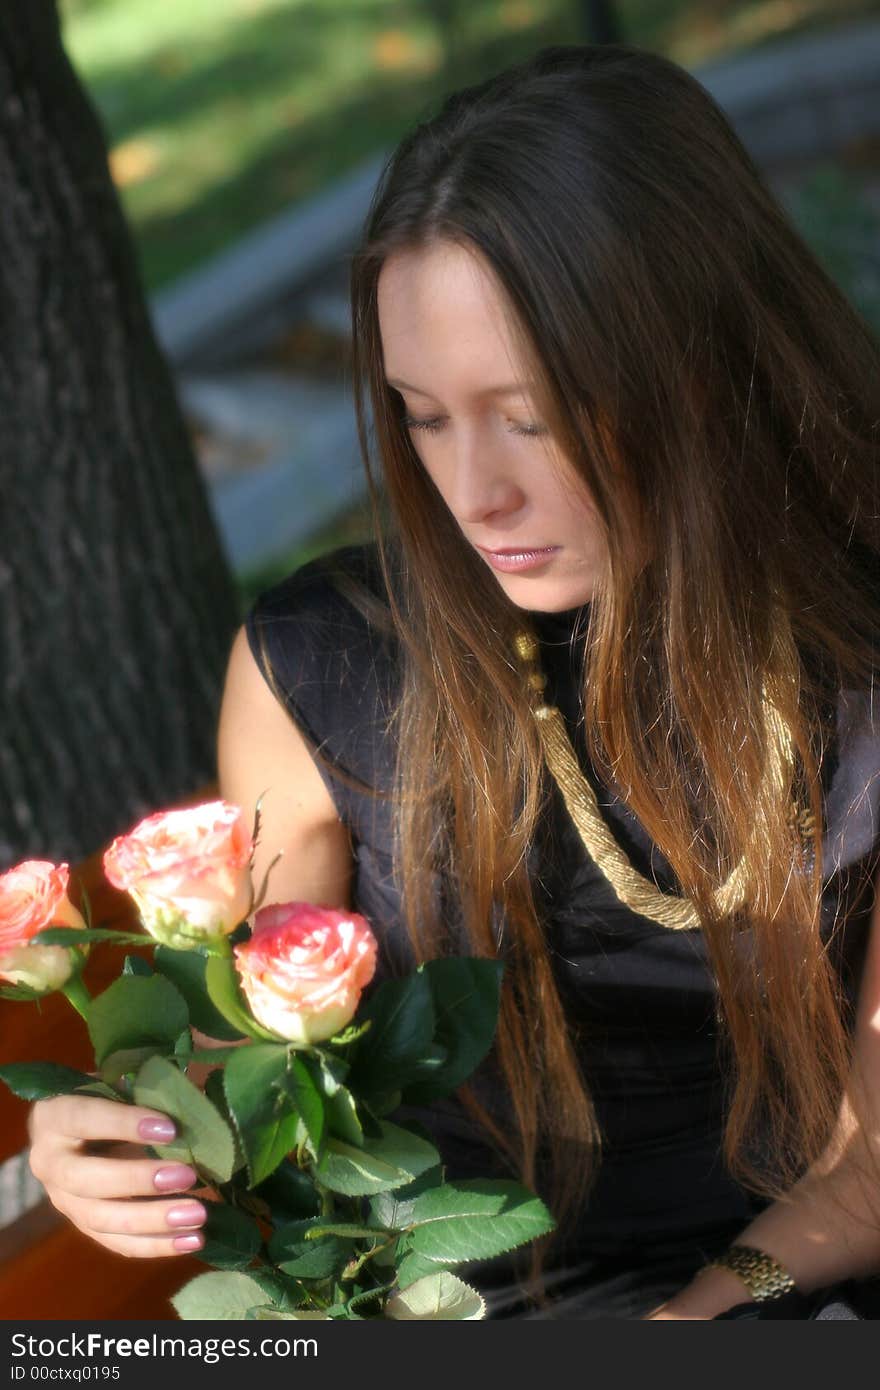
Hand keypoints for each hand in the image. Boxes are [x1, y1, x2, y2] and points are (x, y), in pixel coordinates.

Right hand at [27, 1094, 207, 1257]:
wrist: (82, 1128)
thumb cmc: (108, 1095)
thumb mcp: (119, 1083)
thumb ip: (144, 1092)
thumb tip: (190, 1107)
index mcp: (54, 1116)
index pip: (84, 1119)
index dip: (124, 1124)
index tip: (170, 1129)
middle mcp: (50, 1163)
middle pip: (87, 1180)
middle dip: (139, 1181)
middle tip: (187, 1175)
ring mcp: (64, 1200)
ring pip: (102, 1220)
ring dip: (153, 1220)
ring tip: (198, 1215)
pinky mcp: (86, 1227)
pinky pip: (118, 1243)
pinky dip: (157, 1244)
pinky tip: (193, 1240)